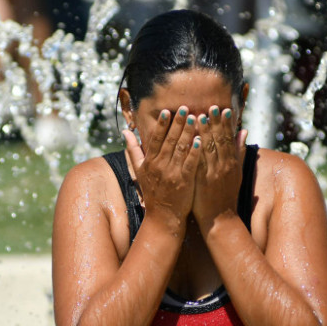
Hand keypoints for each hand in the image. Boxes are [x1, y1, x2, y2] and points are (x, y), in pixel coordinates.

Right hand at [123, 107, 200, 230]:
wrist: (163, 217)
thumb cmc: (153, 193)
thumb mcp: (139, 171)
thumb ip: (133, 150)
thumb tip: (125, 132)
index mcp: (150, 162)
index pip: (156, 139)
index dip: (161, 124)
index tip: (167, 111)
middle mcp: (160, 166)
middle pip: (169, 140)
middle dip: (177, 123)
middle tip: (185, 108)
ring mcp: (172, 174)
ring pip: (181, 149)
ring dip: (188, 132)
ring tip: (195, 117)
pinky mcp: (184, 182)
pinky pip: (190, 163)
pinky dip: (195, 151)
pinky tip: (201, 139)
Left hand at [192, 106, 248, 227]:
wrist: (220, 219)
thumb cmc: (227, 195)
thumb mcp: (238, 173)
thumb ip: (240, 151)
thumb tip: (244, 131)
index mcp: (232, 163)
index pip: (228, 139)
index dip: (225, 124)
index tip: (222, 109)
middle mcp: (223, 167)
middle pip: (218, 141)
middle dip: (214, 123)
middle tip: (210, 106)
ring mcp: (212, 174)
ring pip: (207, 150)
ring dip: (203, 132)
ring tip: (198, 115)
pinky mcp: (201, 181)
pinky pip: (197, 162)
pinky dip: (194, 150)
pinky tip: (190, 139)